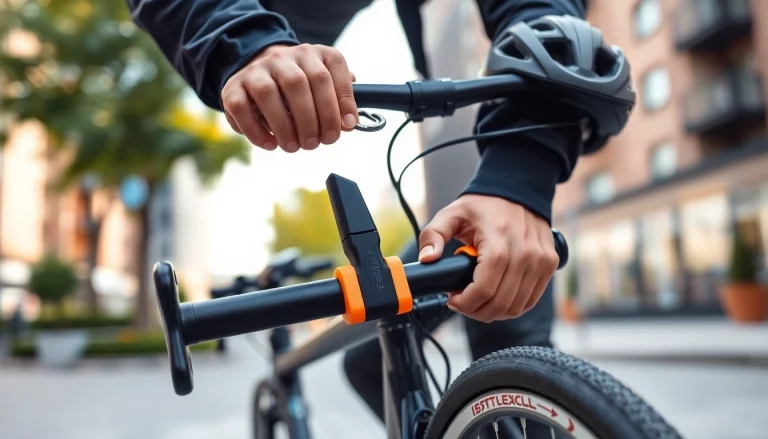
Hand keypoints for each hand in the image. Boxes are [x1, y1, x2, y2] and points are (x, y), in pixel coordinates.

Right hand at [221, 44, 357, 152]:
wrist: (261, 73)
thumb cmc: (300, 89)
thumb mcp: (323, 86)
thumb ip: (338, 100)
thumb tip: (349, 123)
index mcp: (312, 54)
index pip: (331, 70)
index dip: (342, 101)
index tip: (346, 128)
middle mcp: (284, 57)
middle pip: (299, 83)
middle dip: (311, 119)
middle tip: (316, 143)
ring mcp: (257, 70)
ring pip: (268, 93)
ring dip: (284, 126)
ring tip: (294, 146)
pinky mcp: (233, 86)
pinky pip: (240, 108)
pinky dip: (256, 131)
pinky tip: (271, 144)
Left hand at [418, 194, 558, 322]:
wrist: (519, 188)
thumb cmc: (484, 204)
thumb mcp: (452, 214)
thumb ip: (433, 234)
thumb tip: (426, 259)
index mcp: (499, 243)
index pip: (484, 290)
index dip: (464, 303)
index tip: (452, 299)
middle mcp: (525, 254)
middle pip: (500, 303)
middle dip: (475, 311)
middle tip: (462, 302)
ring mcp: (540, 261)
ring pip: (515, 307)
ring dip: (493, 312)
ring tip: (478, 299)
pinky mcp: (549, 265)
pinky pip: (530, 300)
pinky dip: (511, 306)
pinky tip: (496, 297)